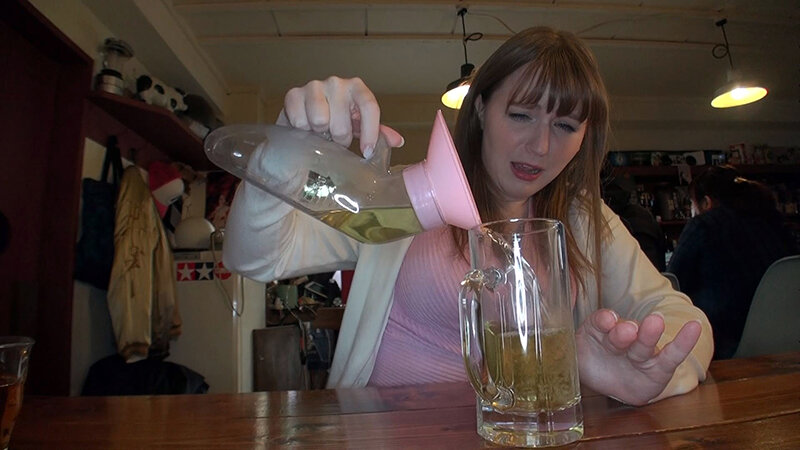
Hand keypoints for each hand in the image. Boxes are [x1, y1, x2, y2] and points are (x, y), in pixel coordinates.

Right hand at [277, 76, 403, 156]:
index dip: (370, 133)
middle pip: (342, 124)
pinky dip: (302, 131)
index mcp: (357, 88)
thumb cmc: (337, 121)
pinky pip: (301, 121)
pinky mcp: (293, 94)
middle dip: (339, 139)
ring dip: (320, 134)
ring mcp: (314, 86)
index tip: (367, 152)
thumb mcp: (360, 126)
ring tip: (320, 132)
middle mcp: (336, 82)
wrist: (303, 117)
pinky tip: (305, 128)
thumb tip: (398, 141)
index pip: (369, 107)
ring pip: (320, 121)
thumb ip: (378, 133)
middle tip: (335, 138)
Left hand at [575, 309, 701, 405]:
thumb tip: (551, 334)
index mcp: (596, 332)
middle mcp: (619, 339)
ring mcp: (639, 353)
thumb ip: (566, 345)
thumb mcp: (572, 352)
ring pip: (643, 344)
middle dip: (623, 331)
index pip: (599, 323)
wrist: (605, 381)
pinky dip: (682, 343)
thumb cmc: (589, 360)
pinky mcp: (657, 369)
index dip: (603, 321)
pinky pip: (670, 356)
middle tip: (625, 329)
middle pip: (622, 334)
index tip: (607, 320)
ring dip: (647, 334)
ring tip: (653, 324)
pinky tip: (693, 328)